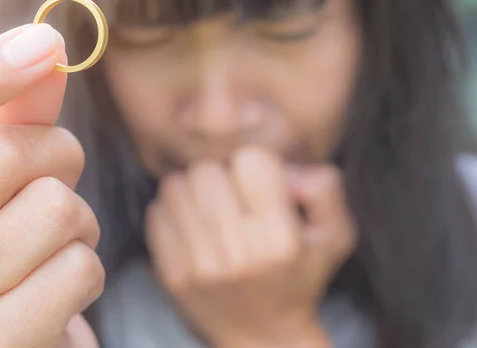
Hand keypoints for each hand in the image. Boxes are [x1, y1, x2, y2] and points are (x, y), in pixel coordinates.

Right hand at [0, 24, 104, 346]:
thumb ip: (8, 118)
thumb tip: (46, 49)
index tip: (40, 42)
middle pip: (10, 155)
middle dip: (57, 156)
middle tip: (51, 181)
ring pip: (58, 210)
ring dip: (76, 221)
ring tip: (46, 247)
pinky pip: (81, 268)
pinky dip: (84, 270)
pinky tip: (52, 292)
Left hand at [145, 146, 355, 347]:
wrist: (263, 336)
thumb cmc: (300, 276)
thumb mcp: (335, 234)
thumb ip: (324, 189)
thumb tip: (285, 168)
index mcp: (279, 239)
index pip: (249, 160)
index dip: (256, 165)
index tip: (259, 185)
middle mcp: (236, 252)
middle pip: (206, 170)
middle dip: (221, 175)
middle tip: (232, 196)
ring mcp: (198, 264)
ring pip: (176, 185)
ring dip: (193, 189)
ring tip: (211, 209)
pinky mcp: (170, 273)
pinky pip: (156, 211)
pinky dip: (172, 210)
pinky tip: (192, 226)